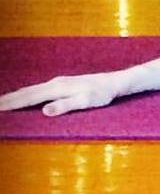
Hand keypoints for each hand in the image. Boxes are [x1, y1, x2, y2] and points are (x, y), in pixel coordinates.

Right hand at [0, 71, 129, 116]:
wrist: (114, 82)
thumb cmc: (102, 94)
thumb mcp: (86, 102)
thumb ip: (66, 105)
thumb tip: (44, 110)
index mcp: (57, 88)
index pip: (29, 98)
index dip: (11, 104)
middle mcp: (55, 83)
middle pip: (27, 92)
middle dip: (8, 99)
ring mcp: (58, 82)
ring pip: (32, 89)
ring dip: (16, 95)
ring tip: (2, 101)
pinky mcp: (63, 84)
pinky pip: (39, 89)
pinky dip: (27, 93)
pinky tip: (25, 96)